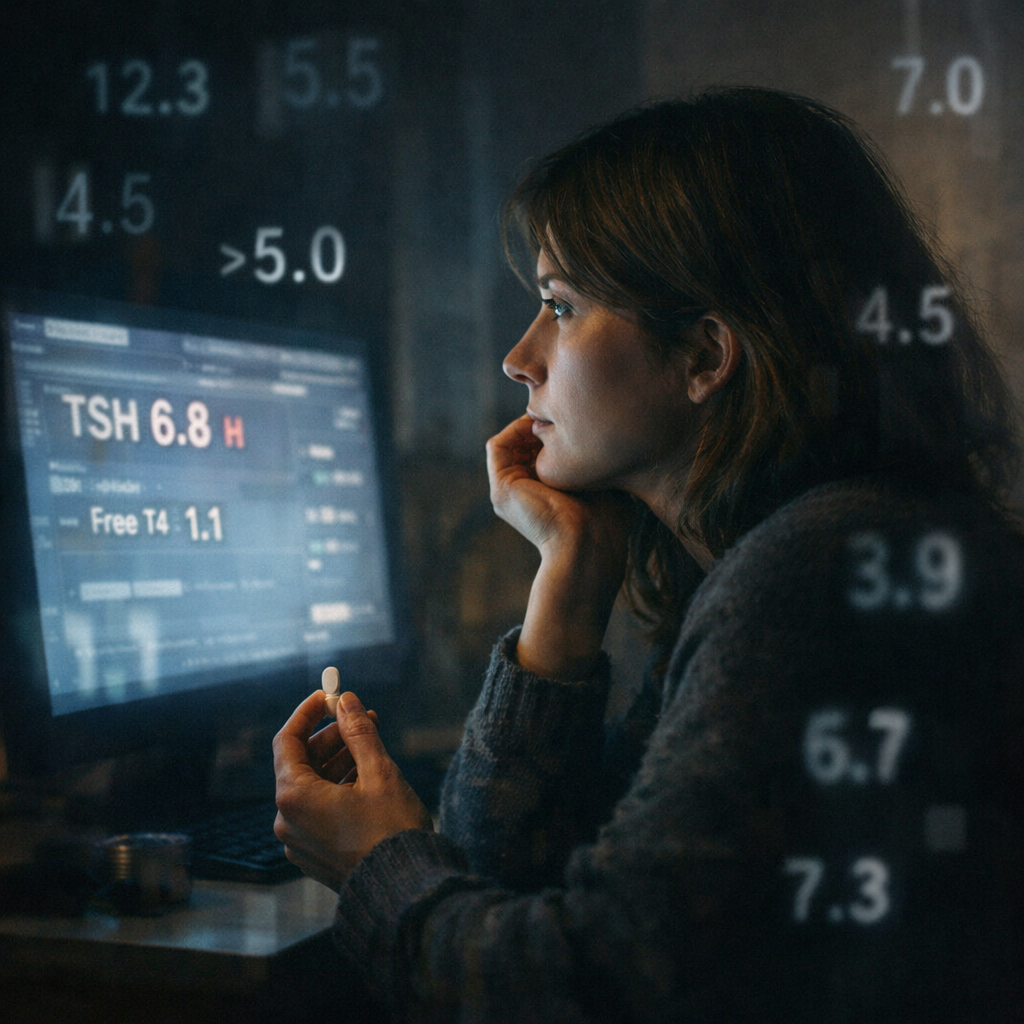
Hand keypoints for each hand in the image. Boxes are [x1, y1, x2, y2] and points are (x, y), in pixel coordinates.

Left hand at [273, 690, 433, 890]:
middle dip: (331, 738)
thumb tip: (345, 701)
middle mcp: (287, 820)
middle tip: (362, 720)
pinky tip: (367, 777)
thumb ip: (358, 732)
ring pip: (312, 787)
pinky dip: (338, 788)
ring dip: (338, 762)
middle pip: (301, 763)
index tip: (328, 697)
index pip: (287, 741)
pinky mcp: (314, 854)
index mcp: (294, 798)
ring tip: (372, 745)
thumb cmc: (391, 831)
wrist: (403, 889)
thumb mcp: (379, 772)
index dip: (307, 713)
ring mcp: (299, 841)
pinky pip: (318, 809)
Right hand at [486, 414, 635, 678]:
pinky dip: (513, 430)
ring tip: (548, 409)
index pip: (540, 453)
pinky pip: (497, 447)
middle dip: (539, 424)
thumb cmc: (604, 521)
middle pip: (522, 446)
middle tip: (559, 404)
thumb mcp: (597, 481)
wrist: (589, 547)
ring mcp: (507, 493)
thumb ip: (589, 459)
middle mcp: (521, 495)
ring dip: (525, 424)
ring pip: (509, 444)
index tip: (575, 413)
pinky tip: (538, 421)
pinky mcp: (501, 489)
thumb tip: (600, 430)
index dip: (554, 430)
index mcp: (541, 496)